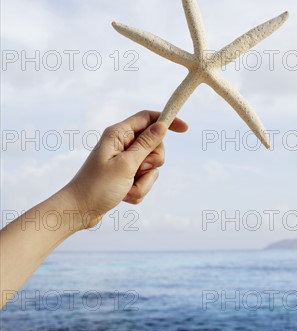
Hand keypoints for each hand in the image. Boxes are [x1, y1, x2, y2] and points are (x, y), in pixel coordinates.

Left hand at [62, 110, 187, 228]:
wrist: (78, 211)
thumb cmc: (97, 186)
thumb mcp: (126, 164)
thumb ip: (146, 144)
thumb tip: (161, 126)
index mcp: (118, 134)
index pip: (148, 118)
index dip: (167, 121)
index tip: (185, 129)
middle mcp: (121, 144)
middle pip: (154, 145)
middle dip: (151, 163)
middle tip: (136, 171)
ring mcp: (123, 160)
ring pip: (151, 166)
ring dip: (143, 181)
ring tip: (126, 188)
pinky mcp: (124, 175)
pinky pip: (144, 180)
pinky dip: (138, 190)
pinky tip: (123, 196)